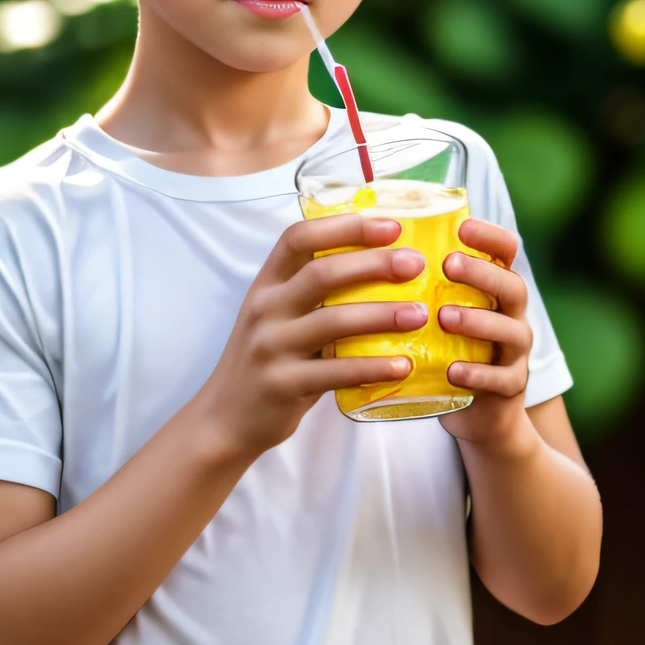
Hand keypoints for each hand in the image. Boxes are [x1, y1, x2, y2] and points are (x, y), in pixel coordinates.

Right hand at [194, 212, 428, 462]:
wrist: (225, 418)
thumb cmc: (266, 362)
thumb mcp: (278, 318)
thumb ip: (315, 296)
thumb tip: (386, 271)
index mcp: (266, 285)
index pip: (299, 239)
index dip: (345, 227)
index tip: (391, 226)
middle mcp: (265, 310)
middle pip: (322, 274)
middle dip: (374, 264)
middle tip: (415, 264)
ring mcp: (271, 347)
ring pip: (332, 322)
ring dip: (382, 315)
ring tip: (419, 315)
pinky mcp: (283, 384)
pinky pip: (336, 372)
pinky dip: (372, 367)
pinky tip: (402, 366)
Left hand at [438, 217, 531, 446]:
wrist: (477, 414)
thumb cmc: (447, 354)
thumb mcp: (437, 317)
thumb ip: (418, 288)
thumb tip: (363, 251)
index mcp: (495, 292)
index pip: (506, 253)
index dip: (491, 236)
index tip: (462, 227)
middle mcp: (512, 316)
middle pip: (511, 286)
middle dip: (481, 273)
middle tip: (449, 264)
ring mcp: (515, 353)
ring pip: (510, 332)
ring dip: (478, 322)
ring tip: (445, 317)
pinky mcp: (510, 387)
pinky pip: (500, 379)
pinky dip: (476, 374)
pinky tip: (452, 372)